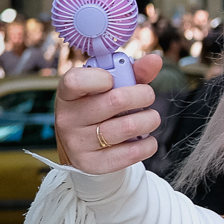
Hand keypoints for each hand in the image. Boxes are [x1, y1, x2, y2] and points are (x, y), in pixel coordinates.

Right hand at [54, 53, 162, 172]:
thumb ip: (132, 73)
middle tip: (147, 97)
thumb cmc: (102, 111)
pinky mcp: (92, 164)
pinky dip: (149, 144)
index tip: (114, 80)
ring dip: (150, 119)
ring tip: (149, 118)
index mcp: (67, 95)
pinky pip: (133, 152)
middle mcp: (67, 119)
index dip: (102, 77)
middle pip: (116, 100)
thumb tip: (155, 60)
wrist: (88, 151)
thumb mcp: (110, 90)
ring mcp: (78, 143)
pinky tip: (145, 139)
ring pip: (129, 126)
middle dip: (143, 95)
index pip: (76, 80)